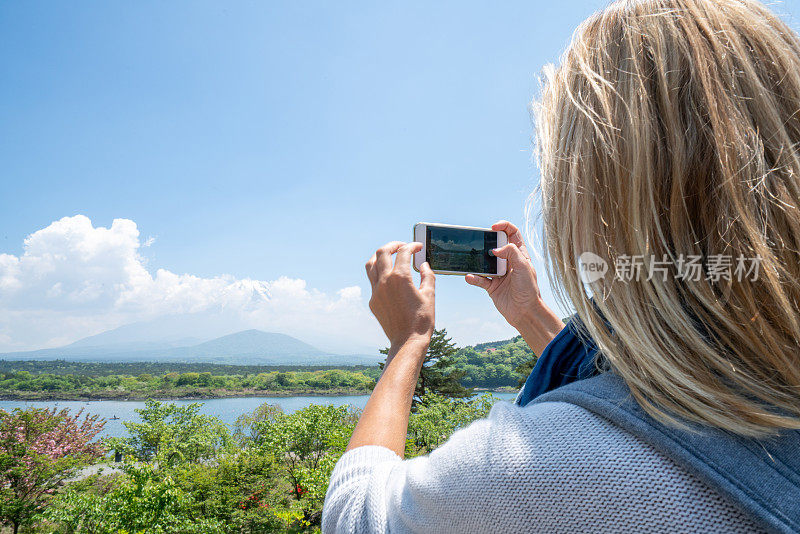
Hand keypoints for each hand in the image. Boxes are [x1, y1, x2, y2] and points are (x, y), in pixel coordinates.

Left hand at [366, 241, 435, 350]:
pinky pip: (372, 281)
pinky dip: (379, 273)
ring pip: (371, 264)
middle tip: (402, 246)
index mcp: (400, 277)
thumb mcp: (430, 295)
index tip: (418, 247)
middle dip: (393, 245)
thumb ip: (427, 276)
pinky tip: (389, 277)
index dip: (412, 245)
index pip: (403, 252)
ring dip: (380, 256)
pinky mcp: (373, 301)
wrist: (407, 341)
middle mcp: (385, 281)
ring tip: (390, 256)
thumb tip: (424, 265)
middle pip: (382, 252)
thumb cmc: (422, 320)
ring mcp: (376, 291)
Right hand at [465, 220, 563, 354]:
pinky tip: (470, 276)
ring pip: (485, 262)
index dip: (504, 226)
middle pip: (495, 245)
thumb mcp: (524, 267)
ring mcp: (499, 274)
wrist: (525, 312)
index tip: (493, 227)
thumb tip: (495, 249)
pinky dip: (473, 278)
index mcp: (519, 255)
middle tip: (481, 242)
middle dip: (487, 242)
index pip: (512, 234)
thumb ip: (511, 253)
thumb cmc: (528, 290)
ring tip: (472, 259)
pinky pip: (479, 279)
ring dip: (478, 261)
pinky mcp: (491, 286)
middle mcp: (508, 262)